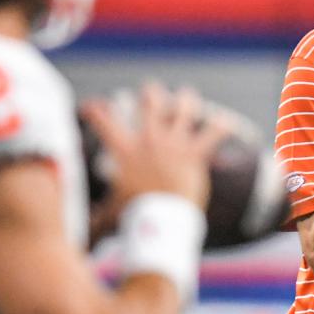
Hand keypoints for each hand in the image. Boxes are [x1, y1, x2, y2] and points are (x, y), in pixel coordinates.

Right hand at [80, 84, 227, 209]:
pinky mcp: (194, 154)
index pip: (103, 120)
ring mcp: (173, 144)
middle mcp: (149, 140)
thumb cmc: (133, 216)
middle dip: (150, 94)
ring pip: (184, 108)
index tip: (91, 106)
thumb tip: (86, 223)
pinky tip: (227, 121)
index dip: (94, 109)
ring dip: (187, 100)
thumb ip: (97, 214)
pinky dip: (222, 126)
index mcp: (125, 150)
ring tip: (187, 96)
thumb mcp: (111, 210)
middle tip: (150, 90)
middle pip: (150, 102)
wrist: (160, 222)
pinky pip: (213, 133)